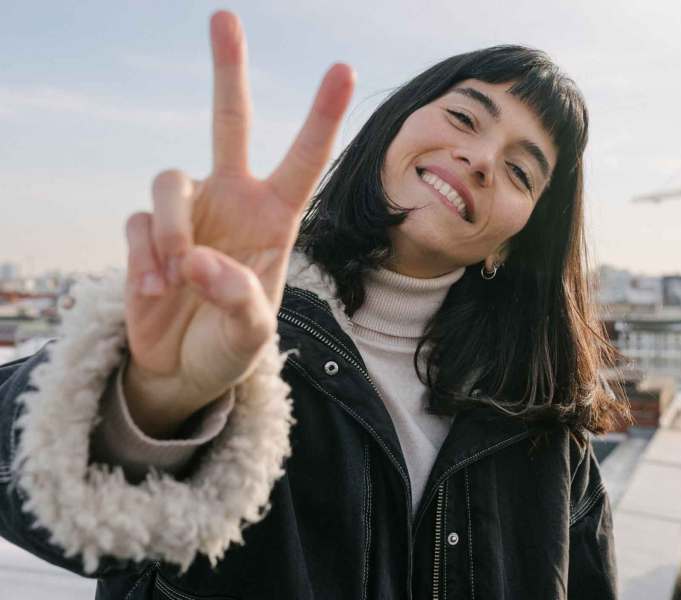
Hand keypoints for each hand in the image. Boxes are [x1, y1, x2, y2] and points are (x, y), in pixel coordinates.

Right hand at [121, 11, 353, 437]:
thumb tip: (198, 258)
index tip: (342, 68)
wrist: (183, 370)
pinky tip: (156, 293)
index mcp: (274, 219)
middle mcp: (232, 202)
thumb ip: (239, 300)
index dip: (322, 116)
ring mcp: (187, 213)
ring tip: (177, 280)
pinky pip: (137, 222)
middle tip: (224, 17)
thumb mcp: (251, 336)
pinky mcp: (146, 232)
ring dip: (170, 229)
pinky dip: (144, 257)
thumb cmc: (230, 348)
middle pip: (229, 122)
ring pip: (170, 178)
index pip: (304, 160)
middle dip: (228, 71)